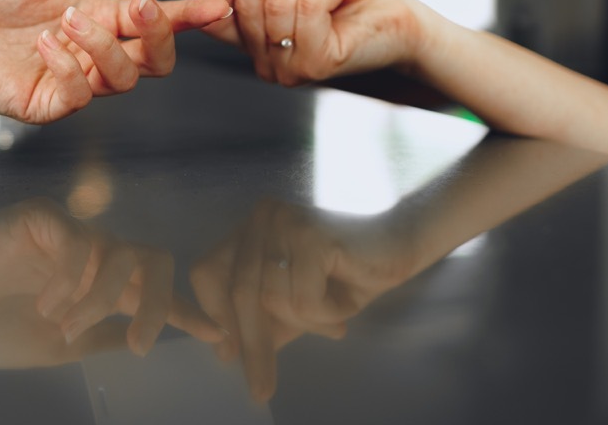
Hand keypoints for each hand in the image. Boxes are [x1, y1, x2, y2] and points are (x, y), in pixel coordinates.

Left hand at [0, 0, 230, 122]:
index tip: (214, 4)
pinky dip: (69, 67)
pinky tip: (45, 44)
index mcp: (100, 16)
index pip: (155, 21)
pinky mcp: (47, 102)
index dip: (188, 16)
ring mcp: (72, 79)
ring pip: (124, 79)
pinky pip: (79, 95)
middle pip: (155, 60)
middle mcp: (92, 51)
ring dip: (105, 46)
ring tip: (66, 18)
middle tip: (139, 4)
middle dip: (159, 34)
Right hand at [0, 198, 223, 367]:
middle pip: (155, 262)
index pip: (154, 291)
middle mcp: (91, 253)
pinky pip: (81, 247)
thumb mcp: (52, 346)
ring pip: (121, 256)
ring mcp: (70, 233)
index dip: (188, 312)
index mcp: (96, 284)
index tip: (219, 337)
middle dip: (161, 305)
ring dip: (98, 301)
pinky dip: (71, 282)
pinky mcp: (45, 219)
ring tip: (61, 325)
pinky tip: (44, 302)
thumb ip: (98, 337)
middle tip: (141, 343)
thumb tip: (140, 339)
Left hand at [189, 199, 415, 400]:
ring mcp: (283, 222)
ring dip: (307, 322)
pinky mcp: (310, 235)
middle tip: (260, 389)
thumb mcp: (295, 304)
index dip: (215, 314)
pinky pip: (303, 300)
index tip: (227, 355)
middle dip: (252, 343)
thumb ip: (262, 320)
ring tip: (335, 319)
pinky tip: (346, 299)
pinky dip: (326, 314)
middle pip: (238, 291)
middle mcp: (260, 218)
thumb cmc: (346, 276)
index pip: (207, 273)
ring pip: (272, 300)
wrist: (400, 247)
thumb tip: (226, 353)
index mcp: (249, 230)